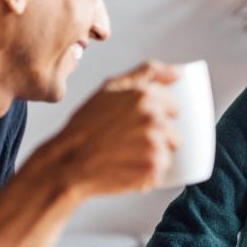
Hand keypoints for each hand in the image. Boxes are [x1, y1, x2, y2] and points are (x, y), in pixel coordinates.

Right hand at [34, 61, 180, 195]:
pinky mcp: (154, 170)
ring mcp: (156, 145)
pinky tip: (127, 169)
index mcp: (145, 96)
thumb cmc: (85, 126)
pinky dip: (148, 175)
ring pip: (168, 153)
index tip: (142, 122)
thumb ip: (147, 73)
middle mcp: (154, 119)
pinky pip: (162, 173)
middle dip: (158, 137)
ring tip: (127, 156)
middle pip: (174, 132)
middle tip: (130, 142)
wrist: (67, 162)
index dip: (161, 115)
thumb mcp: (110, 89)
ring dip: (154, 157)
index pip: (174, 107)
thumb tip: (179, 72)